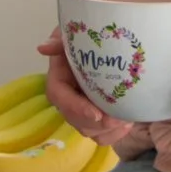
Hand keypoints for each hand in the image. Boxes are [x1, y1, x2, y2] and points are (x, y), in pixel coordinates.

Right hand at [37, 29, 134, 145]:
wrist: (101, 44)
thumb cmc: (84, 38)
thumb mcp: (70, 35)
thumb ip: (58, 41)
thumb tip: (43, 48)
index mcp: (59, 80)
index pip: (60, 98)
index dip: (76, 108)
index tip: (96, 114)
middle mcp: (68, 99)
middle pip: (75, 120)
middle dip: (97, 124)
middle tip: (118, 119)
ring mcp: (83, 111)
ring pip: (90, 131)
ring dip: (108, 130)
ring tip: (127, 119)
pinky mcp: (97, 118)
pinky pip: (103, 136)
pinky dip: (115, 134)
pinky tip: (128, 122)